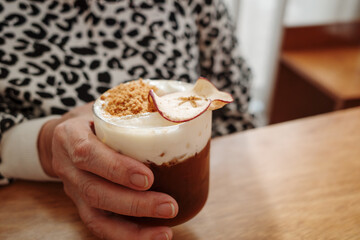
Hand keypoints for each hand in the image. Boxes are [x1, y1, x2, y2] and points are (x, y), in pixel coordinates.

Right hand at [38, 103, 177, 239]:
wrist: (61, 138)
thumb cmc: (93, 121)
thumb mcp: (105, 106)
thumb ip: (134, 106)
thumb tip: (178, 103)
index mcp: (71, 136)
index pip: (88, 154)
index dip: (116, 168)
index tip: (148, 178)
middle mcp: (68, 167)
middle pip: (95, 191)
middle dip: (134, 203)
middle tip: (169, 206)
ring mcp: (74, 190)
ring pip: (96, 217)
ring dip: (132, 229)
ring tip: (165, 232)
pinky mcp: (83, 206)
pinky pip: (101, 227)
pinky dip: (127, 235)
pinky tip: (153, 236)